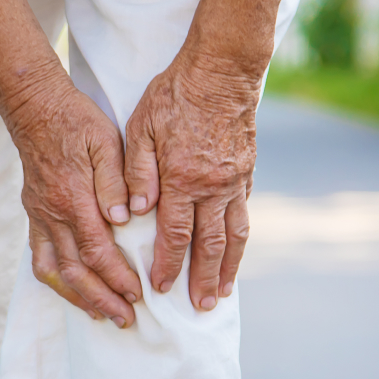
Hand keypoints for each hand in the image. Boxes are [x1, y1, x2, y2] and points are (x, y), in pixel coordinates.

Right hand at [6, 78, 142, 327]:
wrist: (36, 109)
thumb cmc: (77, 122)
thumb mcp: (106, 141)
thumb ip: (116, 181)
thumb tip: (123, 218)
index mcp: (74, 196)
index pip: (97, 250)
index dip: (117, 276)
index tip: (138, 294)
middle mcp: (52, 213)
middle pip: (75, 270)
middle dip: (102, 299)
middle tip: (126, 319)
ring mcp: (39, 216)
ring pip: (54, 271)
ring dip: (78, 298)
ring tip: (101, 315)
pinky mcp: (34, 216)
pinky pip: (39, 257)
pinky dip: (57, 280)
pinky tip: (74, 291)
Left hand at [124, 50, 259, 310]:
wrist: (222, 70)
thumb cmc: (174, 96)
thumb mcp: (141, 128)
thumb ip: (137, 172)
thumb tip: (132, 213)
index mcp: (182, 179)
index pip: (175, 235)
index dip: (168, 265)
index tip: (161, 288)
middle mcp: (213, 186)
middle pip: (209, 245)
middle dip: (202, 280)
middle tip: (200, 308)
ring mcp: (234, 181)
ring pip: (234, 235)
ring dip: (228, 268)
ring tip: (222, 293)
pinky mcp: (247, 172)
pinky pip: (244, 214)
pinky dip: (239, 240)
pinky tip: (234, 253)